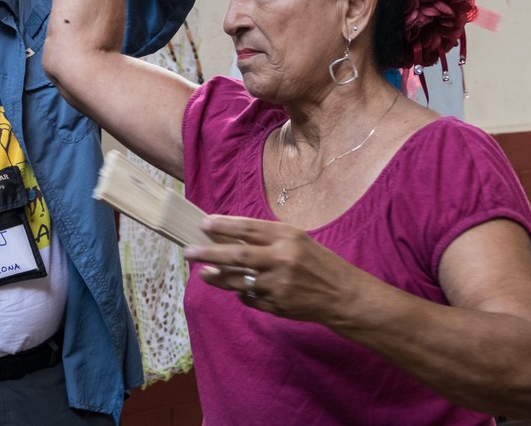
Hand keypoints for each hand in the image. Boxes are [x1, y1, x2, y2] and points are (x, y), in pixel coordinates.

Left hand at [184, 215, 365, 321]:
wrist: (342, 295)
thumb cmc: (317, 261)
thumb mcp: (296, 240)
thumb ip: (266, 237)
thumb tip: (228, 235)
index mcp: (287, 237)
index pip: (247, 228)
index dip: (222, 225)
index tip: (203, 224)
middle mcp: (282, 259)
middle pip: (236, 255)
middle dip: (208, 253)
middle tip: (188, 251)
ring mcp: (279, 285)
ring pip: (237, 281)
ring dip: (217, 277)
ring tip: (204, 273)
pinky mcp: (277, 306)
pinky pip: (249, 298)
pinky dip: (241, 293)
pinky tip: (238, 288)